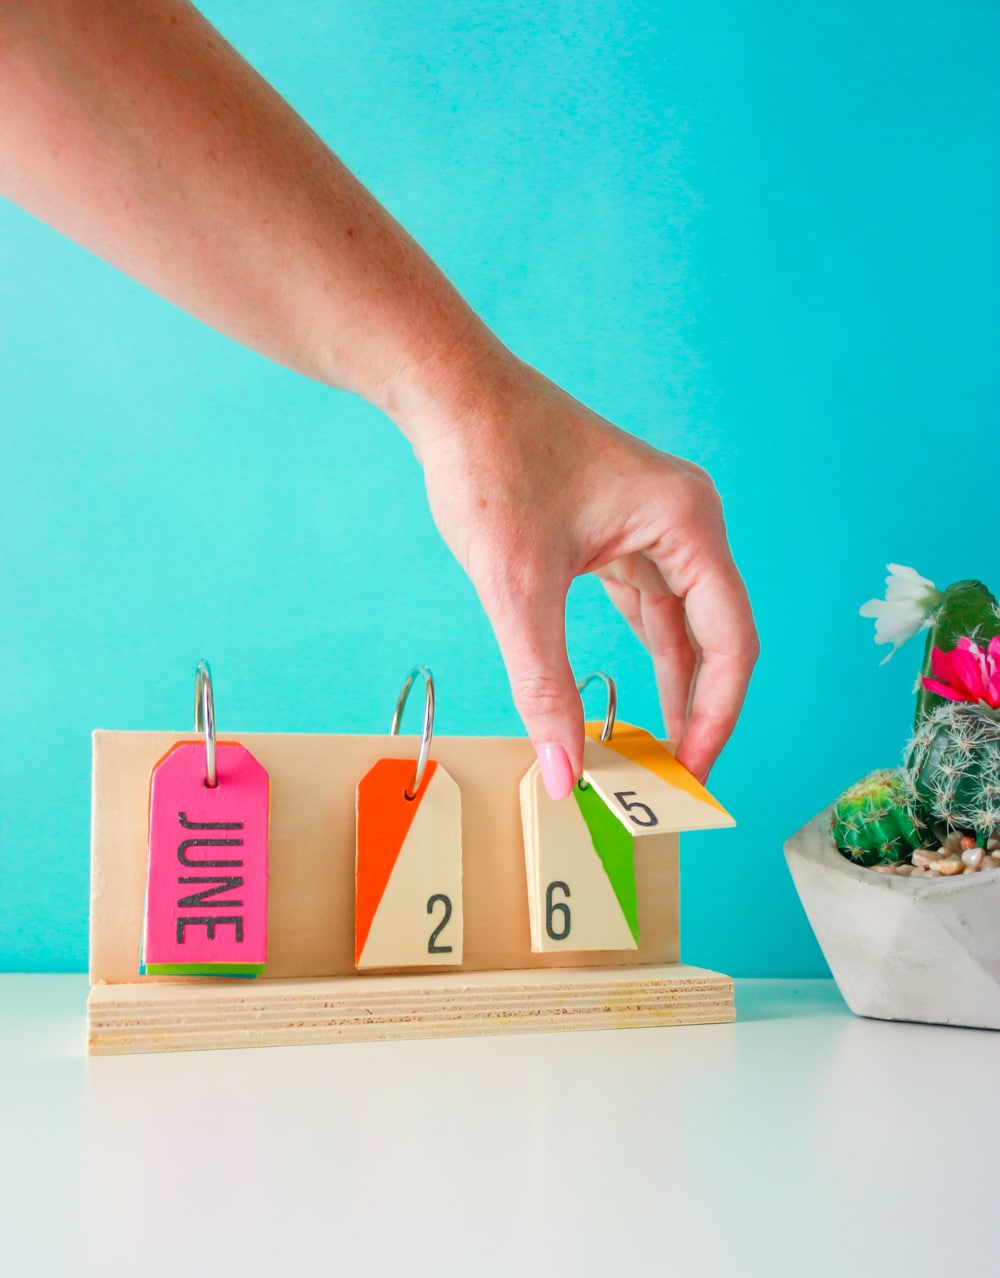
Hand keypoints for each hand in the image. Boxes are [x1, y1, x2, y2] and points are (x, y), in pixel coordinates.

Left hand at [407, 346, 758, 796]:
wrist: (448, 392)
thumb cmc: (490, 462)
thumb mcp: (517, 589)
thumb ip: (546, 686)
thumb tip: (564, 771)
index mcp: (687, 521)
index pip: (730, 641)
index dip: (717, 716)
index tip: (692, 775)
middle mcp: (685, 520)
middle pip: (715, 637)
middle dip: (697, 710)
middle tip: (678, 780)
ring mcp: (654, 523)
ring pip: (680, 625)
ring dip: (671, 687)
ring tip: (657, 754)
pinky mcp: (619, 529)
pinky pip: (647, 605)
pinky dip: (642, 654)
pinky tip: (631, 701)